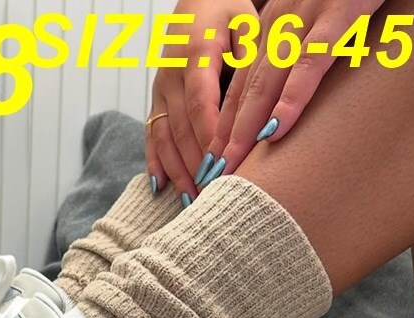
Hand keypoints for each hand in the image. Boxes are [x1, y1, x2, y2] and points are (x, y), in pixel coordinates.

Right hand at [147, 0, 258, 205]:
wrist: (195, 2)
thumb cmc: (228, 13)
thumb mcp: (247, 24)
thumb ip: (252, 59)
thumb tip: (262, 99)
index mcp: (196, 53)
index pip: (201, 104)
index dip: (209, 137)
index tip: (222, 165)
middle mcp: (171, 75)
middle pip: (182, 128)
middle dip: (195, 164)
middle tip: (212, 196)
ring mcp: (159, 90)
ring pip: (165, 137)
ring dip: (177, 171)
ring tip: (192, 201)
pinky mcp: (156, 101)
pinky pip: (152, 136)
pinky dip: (155, 163)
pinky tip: (161, 188)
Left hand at [202, 0, 386, 183]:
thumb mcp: (315, 22)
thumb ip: (297, 58)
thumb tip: (283, 105)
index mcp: (271, 30)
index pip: (238, 88)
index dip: (220, 127)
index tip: (208, 163)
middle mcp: (279, 27)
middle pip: (243, 93)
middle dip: (223, 138)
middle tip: (210, 177)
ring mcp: (305, 20)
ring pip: (265, 83)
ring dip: (244, 128)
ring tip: (230, 166)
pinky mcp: (338, 15)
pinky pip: (309, 63)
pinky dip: (291, 98)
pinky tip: (276, 130)